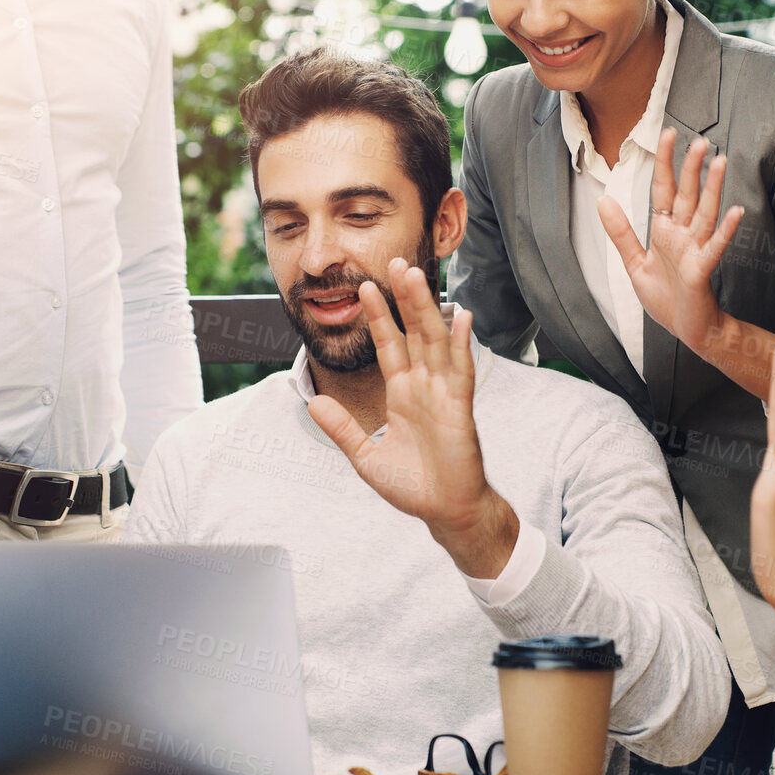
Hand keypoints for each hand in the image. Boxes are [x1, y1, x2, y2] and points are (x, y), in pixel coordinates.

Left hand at [306, 259, 517, 576]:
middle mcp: (424, 386)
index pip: (389, 345)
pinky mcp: (460, 408)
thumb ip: (343, 429)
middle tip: (396, 262)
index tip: (366, 287)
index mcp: (402, 393)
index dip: (379, 317)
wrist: (444, 512)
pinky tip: (461, 317)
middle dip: (405, 299)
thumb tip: (314, 405)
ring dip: (428, 309)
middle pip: (414, 332)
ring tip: (418, 277)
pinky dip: (461, 343)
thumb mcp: (365, 457)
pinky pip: (460, 370)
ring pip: (435, 341)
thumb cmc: (413, 485)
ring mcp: (443, 394)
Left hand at [599, 129, 744, 356]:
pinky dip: (726, 230)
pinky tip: (736, 211)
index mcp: (665, 230)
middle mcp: (683, 235)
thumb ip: (621, 232)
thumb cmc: (665, 297)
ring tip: (721, 162)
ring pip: (705, 213)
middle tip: (699, 140)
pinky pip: (715, 247)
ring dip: (714, 188)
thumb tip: (604, 200)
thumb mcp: (635, 263)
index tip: (667, 134)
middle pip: (688, 194)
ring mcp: (695, 250)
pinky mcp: (702, 270)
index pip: (664, 189)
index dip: (665, 163)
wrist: (685, 329)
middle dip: (691, 168)